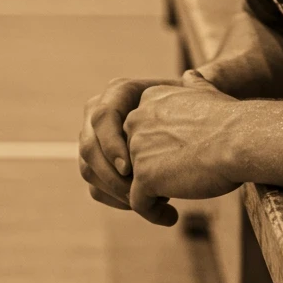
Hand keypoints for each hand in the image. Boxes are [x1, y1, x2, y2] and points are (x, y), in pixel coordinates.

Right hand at [79, 75, 180, 211]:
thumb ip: (193, 86)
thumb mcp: (191, 94)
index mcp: (118, 91)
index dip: (112, 144)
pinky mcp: (97, 164)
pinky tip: (143, 205)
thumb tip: (193, 77)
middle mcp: (98, 112)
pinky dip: (116, 200)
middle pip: (89, 147)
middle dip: (111, 176)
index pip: (103, 117)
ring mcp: (94, 138)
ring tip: (147, 201)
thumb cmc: (191, 107)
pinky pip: (96, 187)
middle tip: (137, 195)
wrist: (183, 122)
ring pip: (89, 170)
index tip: (130, 169)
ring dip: (115, 190)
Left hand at [124, 70, 241, 224]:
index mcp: (150, 99)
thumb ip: (193, 87)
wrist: (239, 138)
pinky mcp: (144, 176)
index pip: (141, 132)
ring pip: (133, 182)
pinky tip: (172, 218)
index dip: (156, 151)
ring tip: (171, 205)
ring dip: (150, 195)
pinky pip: (139, 204)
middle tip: (174, 185)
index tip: (176, 161)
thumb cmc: (231, 119)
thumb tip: (191, 75)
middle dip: (149, 172)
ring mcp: (137, 149)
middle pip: (133, 156)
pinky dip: (153, 214)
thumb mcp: (208, 93)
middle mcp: (137, 119)